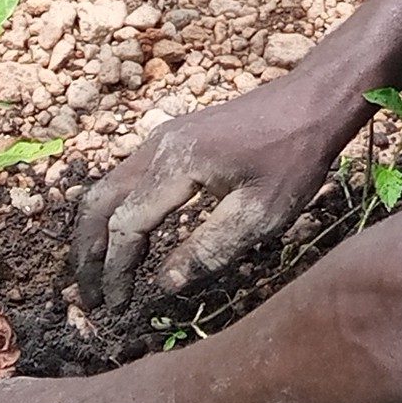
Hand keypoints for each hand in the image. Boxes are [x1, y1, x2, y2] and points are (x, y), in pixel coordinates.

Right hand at [72, 79, 353, 307]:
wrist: (314, 99)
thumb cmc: (295, 155)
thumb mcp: (262, 212)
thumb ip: (210, 248)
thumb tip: (164, 283)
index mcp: (174, 165)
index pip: (126, 226)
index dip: (116, 268)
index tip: (117, 303)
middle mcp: (156, 147)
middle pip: (99, 203)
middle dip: (87, 252)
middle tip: (89, 295)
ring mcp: (162, 138)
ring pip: (108, 187)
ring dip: (97, 230)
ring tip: (99, 271)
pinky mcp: (174, 138)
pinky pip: (127, 177)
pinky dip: (116, 209)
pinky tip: (128, 235)